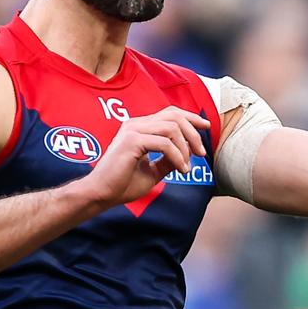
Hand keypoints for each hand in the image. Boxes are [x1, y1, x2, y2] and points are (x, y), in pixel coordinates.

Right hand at [80, 106, 209, 206]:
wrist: (101, 194)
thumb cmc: (122, 184)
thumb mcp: (153, 170)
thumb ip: (169, 159)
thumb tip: (188, 153)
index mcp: (139, 127)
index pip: (170, 113)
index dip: (191, 118)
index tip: (206, 127)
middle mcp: (135, 124)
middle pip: (174, 116)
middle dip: (193, 133)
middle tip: (201, 153)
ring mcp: (132, 130)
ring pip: (172, 128)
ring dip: (186, 147)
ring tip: (187, 167)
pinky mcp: (132, 141)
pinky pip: (164, 144)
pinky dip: (177, 157)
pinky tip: (181, 170)